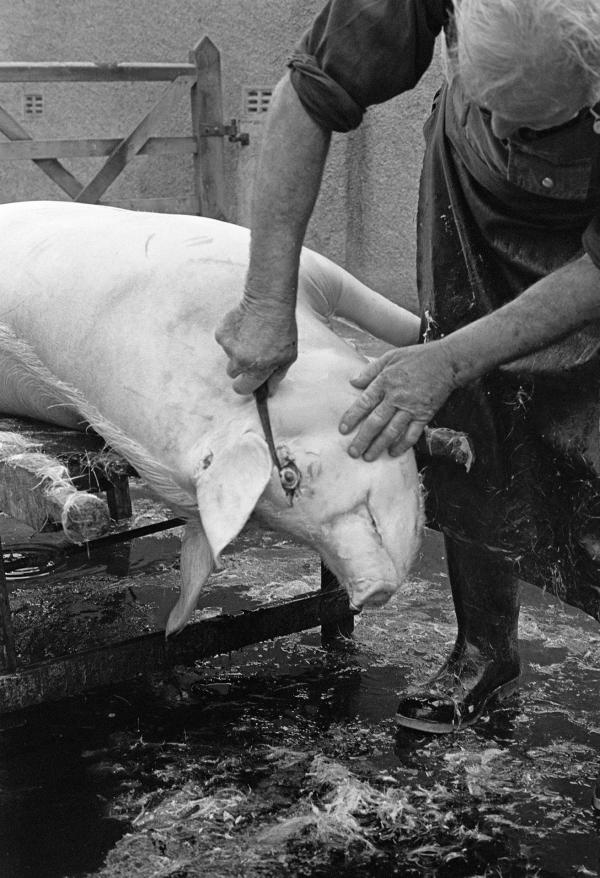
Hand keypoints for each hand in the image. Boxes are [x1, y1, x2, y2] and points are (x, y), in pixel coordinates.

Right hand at [215, 296, 297, 394]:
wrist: (269, 302)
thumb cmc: (282, 329)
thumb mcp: (289, 356)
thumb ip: (277, 376)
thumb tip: (270, 391)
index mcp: (258, 369)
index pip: (241, 389)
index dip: (244, 385)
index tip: (247, 380)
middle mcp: (240, 361)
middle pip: (232, 373)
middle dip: (241, 366)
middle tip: (253, 352)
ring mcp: (229, 347)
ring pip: (229, 355)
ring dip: (237, 349)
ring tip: (252, 335)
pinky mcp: (221, 334)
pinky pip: (224, 341)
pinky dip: (232, 336)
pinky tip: (244, 326)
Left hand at [339, 343, 458, 460]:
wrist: (446, 362)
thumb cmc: (417, 357)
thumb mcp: (390, 357)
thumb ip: (370, 370)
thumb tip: (352, 382)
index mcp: (385, 382)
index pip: (364, 403)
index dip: (352, 417)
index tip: (343, 430)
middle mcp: (396, 397)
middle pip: (375, 422)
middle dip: (363, 439)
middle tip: (353, 452)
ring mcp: (411, 408)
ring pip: (391, 431)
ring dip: (379, 446)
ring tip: (368, 457)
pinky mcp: (424, 415)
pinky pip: (412, 434)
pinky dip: (402, 446)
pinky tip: (393, 453)